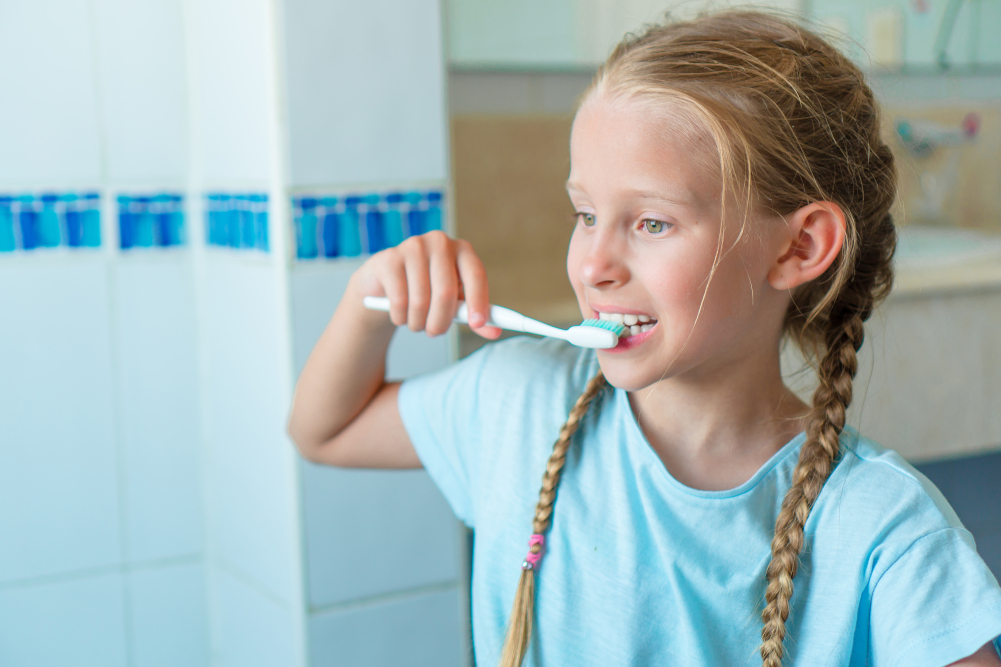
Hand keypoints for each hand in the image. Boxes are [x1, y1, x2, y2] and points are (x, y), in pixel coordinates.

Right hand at [351, 231, 502, 339]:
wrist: (387, 284)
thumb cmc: (428, 291)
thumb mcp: (455, 303)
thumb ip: (474, 316)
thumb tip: (494, 332)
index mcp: (462, 250)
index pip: (476, 274)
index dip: (478, 301)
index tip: (477, 324)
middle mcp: (439, 242)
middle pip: (446, 292)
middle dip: (441, 321)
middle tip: (435, 332)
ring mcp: (413, 247)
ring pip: (420, 301)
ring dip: (418, 323)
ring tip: (416, 322)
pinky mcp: (389, 258)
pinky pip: (399, 301)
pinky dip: (400, 318)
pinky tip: (399, 314)